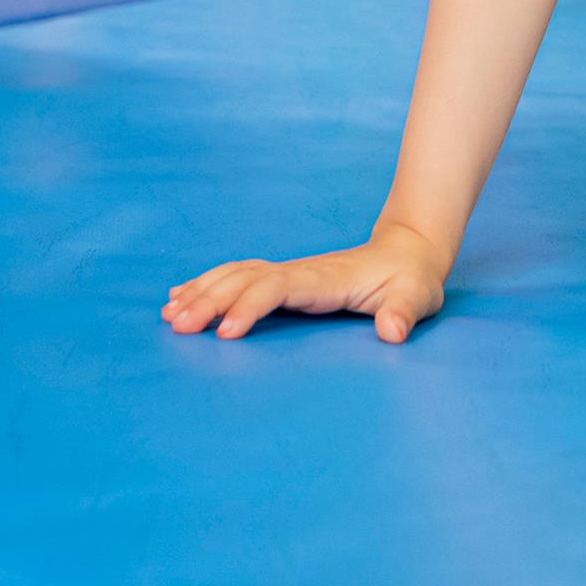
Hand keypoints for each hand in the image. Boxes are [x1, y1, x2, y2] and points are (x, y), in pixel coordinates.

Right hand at [163, 219, 448, 343]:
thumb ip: (404, 313)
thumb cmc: (411, 280)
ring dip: (201, 291)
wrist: (407, 252)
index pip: (277, 287)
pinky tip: (182, 294)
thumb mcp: (417, 298)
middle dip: (209, 300)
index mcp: (324, 279)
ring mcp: (290, 272)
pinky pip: (238, 275)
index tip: (225, 332)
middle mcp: (300, 271)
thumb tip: (393, 331)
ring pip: (235, 274)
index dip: (249, 306)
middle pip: (245, 279)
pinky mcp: (285, 277)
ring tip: (169, 313)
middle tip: (176, 325)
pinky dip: (208, 283)